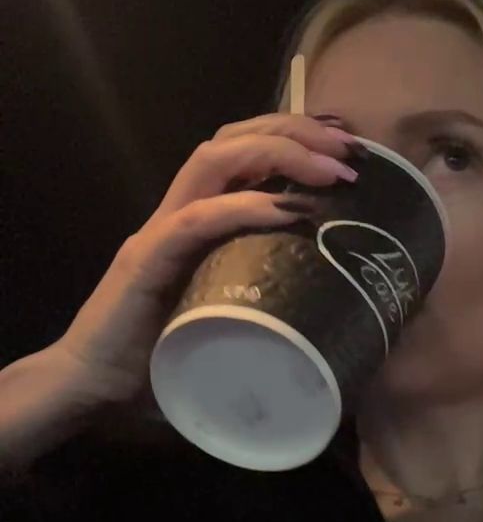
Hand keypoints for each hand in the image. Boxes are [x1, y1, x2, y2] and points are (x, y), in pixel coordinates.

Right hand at [51, 113, 357, 408]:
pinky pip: (198, 219)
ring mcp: (161, 232)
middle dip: (295, 131)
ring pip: (214, 159)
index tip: (348, 149)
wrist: (92, 390)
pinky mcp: (147, 260)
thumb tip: (336, 325)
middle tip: (350, 149)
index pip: (242, 154)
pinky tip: (289, 210)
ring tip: (331, 168)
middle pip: (233, 140)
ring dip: (278, 152)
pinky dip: (245, 208)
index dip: (294, 138)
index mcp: (198, 223)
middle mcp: (179, 214)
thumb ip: (272, 308)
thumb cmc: (165, 364)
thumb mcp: (235, 325)